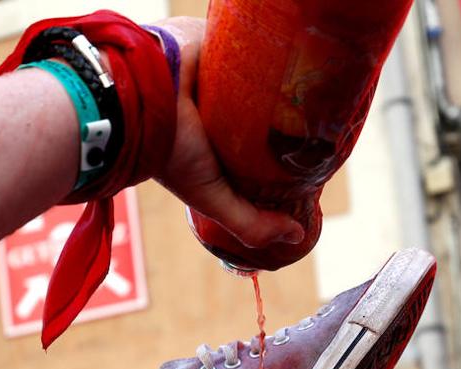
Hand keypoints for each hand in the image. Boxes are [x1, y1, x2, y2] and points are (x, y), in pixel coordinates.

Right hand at [148, 17, 303, 249]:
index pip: (261, 143)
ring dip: (284, 84)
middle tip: (319, 126)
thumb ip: (250, 223)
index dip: (285, 151)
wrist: (141, 98)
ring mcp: (222, 72)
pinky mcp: (220, 40)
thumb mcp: (211, 197)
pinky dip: (272, 53)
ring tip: (311, 94)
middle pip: (269, 110)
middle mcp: (222, 106)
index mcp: (220, 139)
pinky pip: (255, 42)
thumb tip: (295, 237)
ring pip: (266, 76)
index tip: (311, 158)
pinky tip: (292, 65)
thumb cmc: (170, 151)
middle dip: (291, 118)